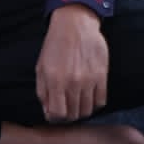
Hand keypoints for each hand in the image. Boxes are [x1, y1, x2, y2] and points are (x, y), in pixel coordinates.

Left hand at [35, 4, 107, 122]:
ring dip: (81, 110)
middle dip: (68, 115)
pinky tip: (87, 96)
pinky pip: (101, 102)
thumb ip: (43, 91)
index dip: (55, 117)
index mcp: (54, 80)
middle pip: (74, 115)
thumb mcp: (41, 67)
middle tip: (66, 108)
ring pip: (88, 111)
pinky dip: (94, 104)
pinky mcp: (102, 77)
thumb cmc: (55, 46)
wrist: (75, 26)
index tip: (55, 113)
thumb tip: (48, 111)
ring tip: (76, 102)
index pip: (57, 114)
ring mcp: (89, 81)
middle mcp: (72, 83)